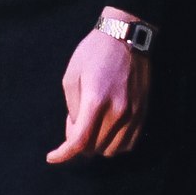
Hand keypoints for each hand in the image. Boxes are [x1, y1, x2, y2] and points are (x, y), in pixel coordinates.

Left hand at [50, 20, 149, 161]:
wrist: (126, 37)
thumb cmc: (94, 53)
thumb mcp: (71, 76)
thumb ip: (73, 109)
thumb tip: (77, 130)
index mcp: (96, 101)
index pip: (79, 142)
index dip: (63, 154)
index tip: (52, 157)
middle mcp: (117, 112)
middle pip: (93, 148)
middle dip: (78, 141)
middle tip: (76, 118)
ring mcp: (133, 115)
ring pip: (111, 150)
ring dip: (96, 144)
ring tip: (92, 121)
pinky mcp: (143, 114)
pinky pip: (127, 144)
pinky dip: (113, 143)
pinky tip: (106, 127)